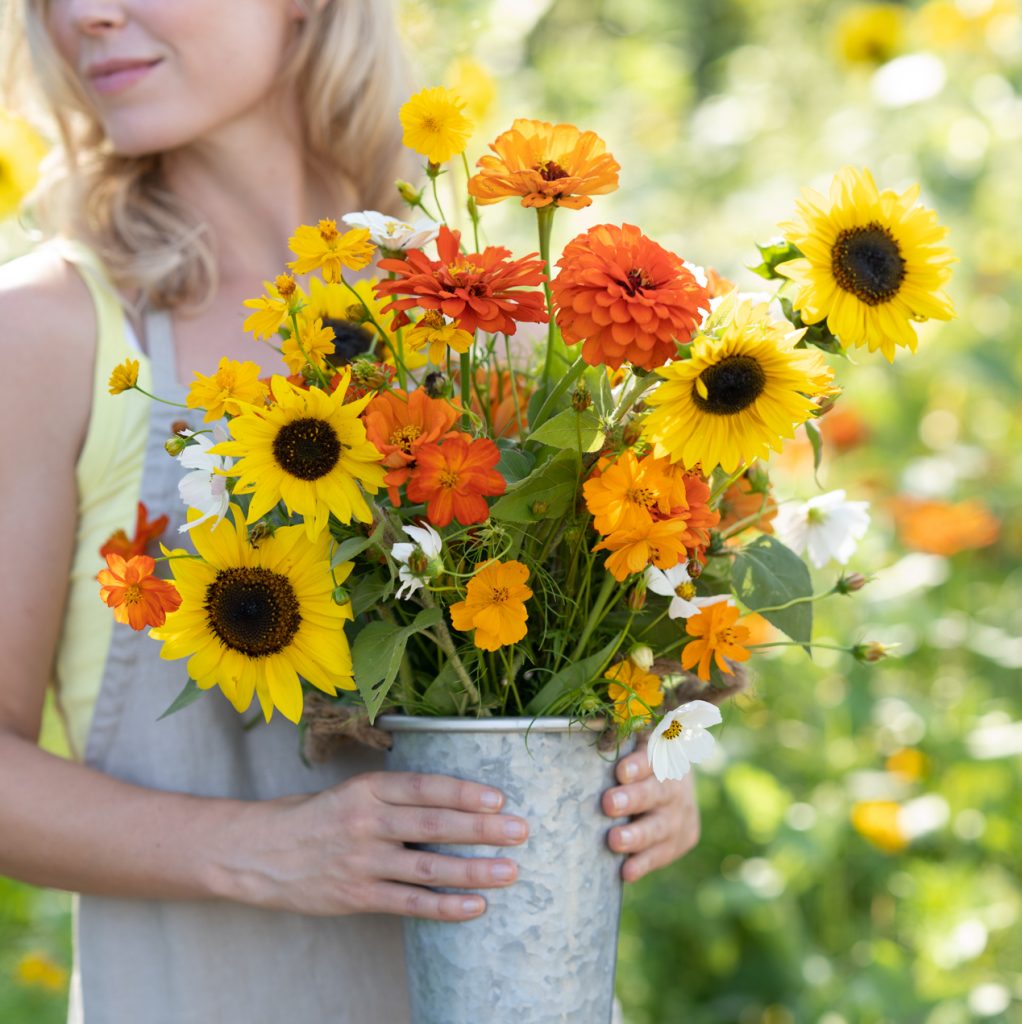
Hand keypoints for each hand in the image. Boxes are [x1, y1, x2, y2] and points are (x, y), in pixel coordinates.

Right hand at [221, 771, 527, 921]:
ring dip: (473, 870)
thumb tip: (457, 799)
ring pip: (427, 866)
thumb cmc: (317, 817)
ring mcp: (362, 861)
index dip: (464, 793)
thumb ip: (397, 796)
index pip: (425, 787)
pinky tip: (475, 905)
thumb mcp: (353, 791)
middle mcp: (366, 821)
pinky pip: (409, 903)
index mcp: (368, 788)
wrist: (259, 853)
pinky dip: (444, 906)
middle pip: (433, 825)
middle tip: (520, 830)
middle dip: (481, 829)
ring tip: (510, 870)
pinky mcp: (357, 896)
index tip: (498, 799)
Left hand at [601, 738, 699, 881]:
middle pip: (657, 792)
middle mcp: (676, 784)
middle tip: (609, 804)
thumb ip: (616, 743)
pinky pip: (663, 852)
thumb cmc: (637, 761)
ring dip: (637, 835)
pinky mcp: (685, 837)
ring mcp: (681, 813)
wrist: (676, 782)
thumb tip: (590, 746)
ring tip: (614, 840)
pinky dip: (645, 862)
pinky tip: (627, 872)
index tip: (621, 772)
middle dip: (633, 799)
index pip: (654, 757)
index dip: (639, 765)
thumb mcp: (633, 743)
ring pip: (661, 826)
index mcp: (663, 754)